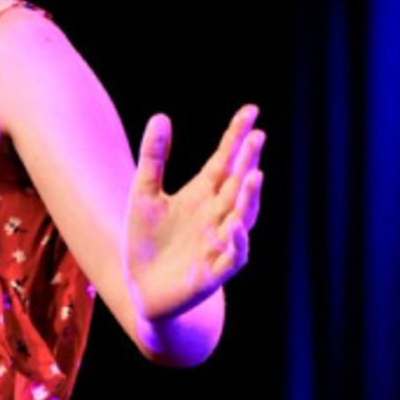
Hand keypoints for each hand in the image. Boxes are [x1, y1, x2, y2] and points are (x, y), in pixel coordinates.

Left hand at [123, 105, 264, 320]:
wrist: (142, 289)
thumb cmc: (147, 241)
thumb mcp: (144, 194)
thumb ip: (154, 158)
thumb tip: (161, 116)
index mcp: (202, 195)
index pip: (225, 161)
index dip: (237, 137)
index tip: (251, 111)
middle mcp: (216, 216)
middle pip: (237, 184)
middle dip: (248, 162)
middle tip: (257, 136)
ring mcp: (218, 243)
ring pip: (243, 217)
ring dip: (249, 198)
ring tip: (253, 174)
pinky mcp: (213, 272)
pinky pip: (233, 256)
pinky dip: (237, 241)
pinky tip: (235, 224)